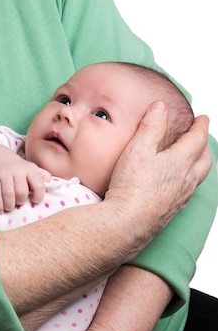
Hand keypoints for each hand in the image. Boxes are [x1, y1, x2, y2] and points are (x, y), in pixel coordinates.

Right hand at [0, 155, 50, 213]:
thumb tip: (50, 183)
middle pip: (21, 192)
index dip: (38, 197)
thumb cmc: (19, 169)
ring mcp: (4, 174)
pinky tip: (1, 209)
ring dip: (10, 206)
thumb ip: (42, 176)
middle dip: (21, 202)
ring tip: (10, 207)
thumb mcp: (32, 169)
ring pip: (9, 195)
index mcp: (29, 169)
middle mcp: (17, 170)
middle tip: (19, 203)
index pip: (38, 185)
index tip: (34, 200)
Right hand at [105, 101, 210, 240]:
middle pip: (205, 160)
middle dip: (204, 146)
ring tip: (193, 159)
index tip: (203, 118)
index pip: (197, 140)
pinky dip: (189, 181)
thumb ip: (151, 126)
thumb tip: (160, 106)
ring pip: (198, 177)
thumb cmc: (131, 187)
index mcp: (180, 162)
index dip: (201, 127)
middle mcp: (186, 180)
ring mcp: (180, 197)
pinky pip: (188, 192)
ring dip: (200, 164)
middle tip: (201, 137)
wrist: (126, 224)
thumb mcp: (138, 148)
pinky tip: (178, 183)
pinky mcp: (172, 210)